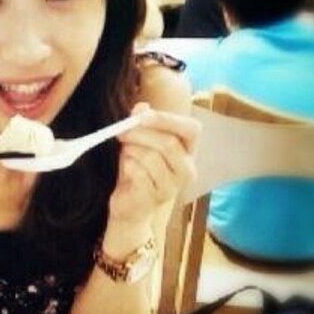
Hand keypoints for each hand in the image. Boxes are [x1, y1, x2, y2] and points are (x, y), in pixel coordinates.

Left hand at [109, 103, 199, 224]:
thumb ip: (140, 123)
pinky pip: (140, 173)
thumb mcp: (137, 142)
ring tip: (125, 154)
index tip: (141, 116)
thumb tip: (141, 107)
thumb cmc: (136, 170)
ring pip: (152, 157)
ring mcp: (174, 186)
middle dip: (140, 133)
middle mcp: (187, 169)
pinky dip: (128, 166)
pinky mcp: (157, 197)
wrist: (128, 206)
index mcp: (188, 151)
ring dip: (132, 151)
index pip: (192, 129)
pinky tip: (127, 170)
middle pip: (169, 143)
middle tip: (121, 131)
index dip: (168, 119)